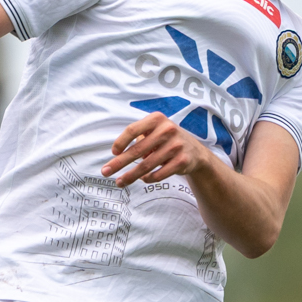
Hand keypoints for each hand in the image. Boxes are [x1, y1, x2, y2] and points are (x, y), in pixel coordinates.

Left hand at [101, 112, 215, 187]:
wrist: (195, 152)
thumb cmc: (167, 141)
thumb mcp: (155, 131)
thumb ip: (139, 138)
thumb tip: (118, 156)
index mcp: (157, 119)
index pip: (132, 129)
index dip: (120, 142)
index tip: (113, 153)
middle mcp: (167, 130)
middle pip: (137, 150)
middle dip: (119, 163)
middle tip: (106, 172)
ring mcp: (176, 146)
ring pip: (147, 165)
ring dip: (130, 176)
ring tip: (120, 182)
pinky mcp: (182, 161)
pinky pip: (159, 174)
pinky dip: (148, 178)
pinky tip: (143, 179)